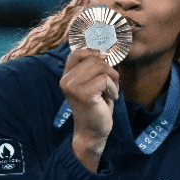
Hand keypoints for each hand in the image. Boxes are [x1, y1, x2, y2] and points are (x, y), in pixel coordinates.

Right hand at [60, 48, 119, 170]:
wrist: (93, 132)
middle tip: (110, 86)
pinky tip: (110, 99)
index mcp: (66, 76)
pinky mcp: (83, 94)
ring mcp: (72, 86)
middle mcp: (66, 80)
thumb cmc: (97, 107)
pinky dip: (113, 88)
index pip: (78, 52)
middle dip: (109, 70)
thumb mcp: (94, 83)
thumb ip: (95, 67)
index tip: (106, 61)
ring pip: (101, 67)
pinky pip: (105, 79)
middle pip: (94, 58)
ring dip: (113, 79)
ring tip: (110, 92)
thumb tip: (106, 48)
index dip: (94, 52)